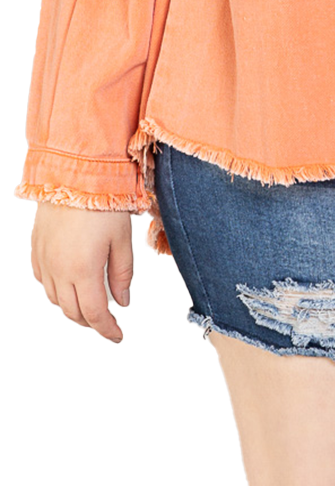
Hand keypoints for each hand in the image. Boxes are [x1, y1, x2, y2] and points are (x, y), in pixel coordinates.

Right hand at [31, 202, 132, 342]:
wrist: (73, 174)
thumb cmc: (101, 201)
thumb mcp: (122, 239)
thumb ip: (122, 273)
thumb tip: (122, 301)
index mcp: (83, 270)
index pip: (94, 313)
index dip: (106, 329)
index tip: (117, 335)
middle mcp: (59, 270)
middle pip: (73, 311)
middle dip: (91, 321)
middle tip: (107, 321)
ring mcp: (44, 260)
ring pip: (55, 299)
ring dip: (72, 307)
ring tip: (90, 304)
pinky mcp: (36, 249)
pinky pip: (42, 280)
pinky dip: (56, 290)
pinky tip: (68, 284)